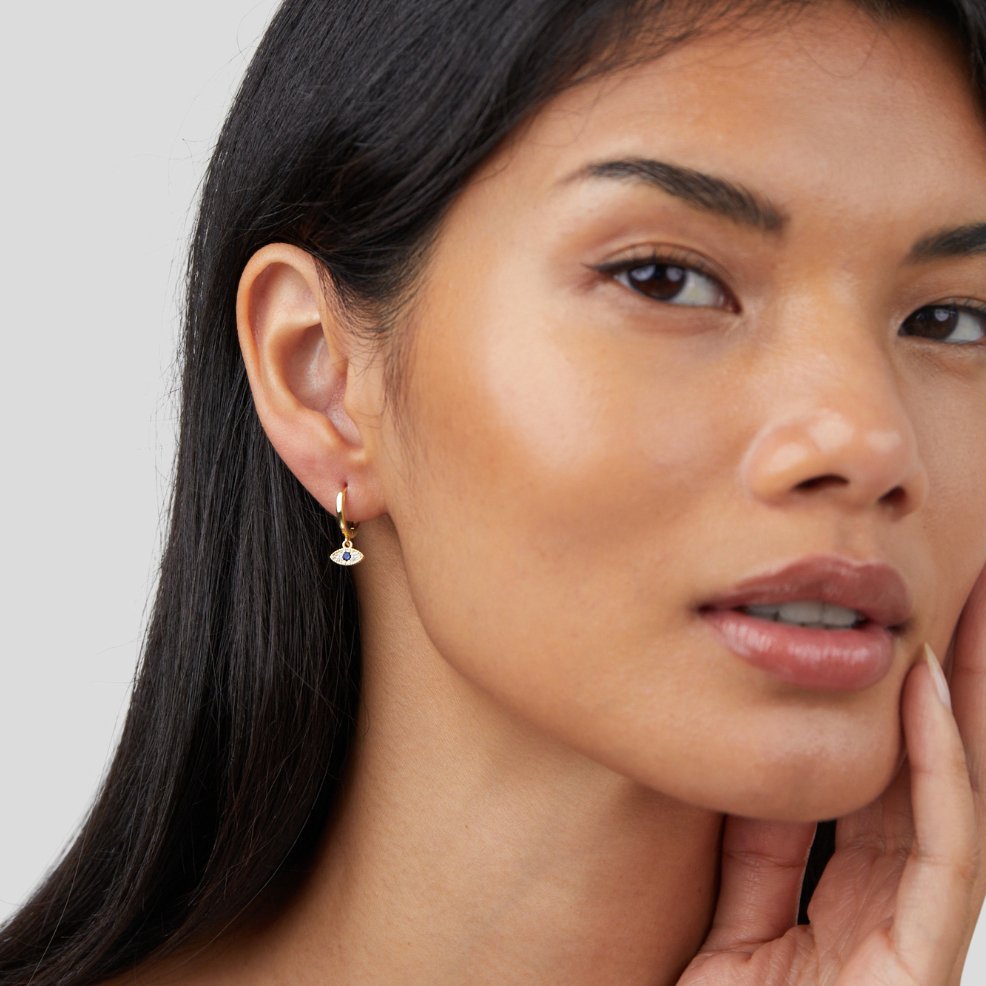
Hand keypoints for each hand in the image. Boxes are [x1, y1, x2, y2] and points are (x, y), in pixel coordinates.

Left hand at [680, 566, 985, 985]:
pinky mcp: (922, 966)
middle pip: (929, 774)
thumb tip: (766, 755)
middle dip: (951, 682)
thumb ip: (757, 847)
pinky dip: (941, 771)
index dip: (896, 703)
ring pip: (954, 796)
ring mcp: (914, 937)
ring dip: (967, 701)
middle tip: (964, 587)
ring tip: (972, 610)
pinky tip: (930, 694)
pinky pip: (942, 852)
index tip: (892, 622)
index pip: (879, 780)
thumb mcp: (734, 914)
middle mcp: (891, 908)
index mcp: (844, 897)